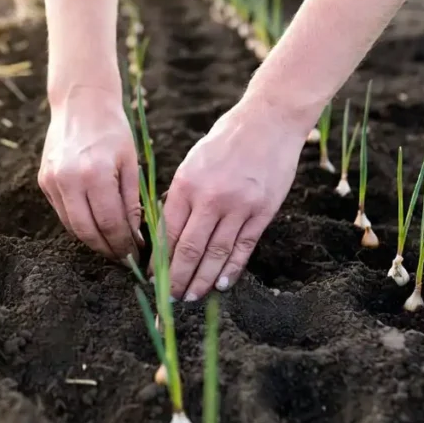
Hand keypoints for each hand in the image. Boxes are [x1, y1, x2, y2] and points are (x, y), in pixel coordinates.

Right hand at [38, 86, 142, 261]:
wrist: (81, 102)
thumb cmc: (113, 130)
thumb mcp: (131, 163)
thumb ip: (132, 202)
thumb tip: (135, 236)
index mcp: (95, 173)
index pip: (110, 223)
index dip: (123, 243)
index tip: (136, 254)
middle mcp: (69, 179)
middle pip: (87, 231)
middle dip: (107, 249)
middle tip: (123, 257)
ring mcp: (52, 181)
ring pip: (72, 226)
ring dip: (92, 240)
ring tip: (111, 245)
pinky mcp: (44, 180)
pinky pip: (62, 212)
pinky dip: (79, 223)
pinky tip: (95, 225)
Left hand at [159, 96, 315, 300]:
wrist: (269, 121)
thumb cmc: (226, 141)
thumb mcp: (193, 163)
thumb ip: (181, 196)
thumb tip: (168, 234)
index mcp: (187, 185)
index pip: (168, 234)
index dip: (160, 262)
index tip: (154, 279)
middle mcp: (211, 198)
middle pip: (190, 250)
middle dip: (178, 280)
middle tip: (170, 300)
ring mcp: (239, 207)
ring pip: (216, 254)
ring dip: (203, 281)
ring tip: (192, 297)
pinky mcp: (263, 212)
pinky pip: (243, 248)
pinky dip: (231, 269)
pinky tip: (221, 284)